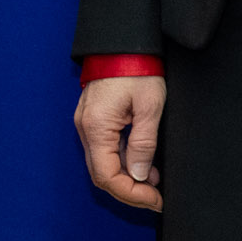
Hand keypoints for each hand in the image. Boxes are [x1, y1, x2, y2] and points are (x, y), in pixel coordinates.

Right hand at [74, 75, 164, 210]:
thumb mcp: (149, 107)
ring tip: (154, 179)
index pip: (107, 177)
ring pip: (102, 164)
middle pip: (102, 175)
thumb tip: (140, 175)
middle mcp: (85, 128)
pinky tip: (142, 161)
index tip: (155, 200)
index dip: (132, 194)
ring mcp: (86, 123)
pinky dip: (121, 161)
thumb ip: (143, 144)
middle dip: (129, 191)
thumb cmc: (137, 68)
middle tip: (156, 196)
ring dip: (126, 177)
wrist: (123, 40)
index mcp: (96, 127)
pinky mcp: (93, 118)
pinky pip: (103, 149)